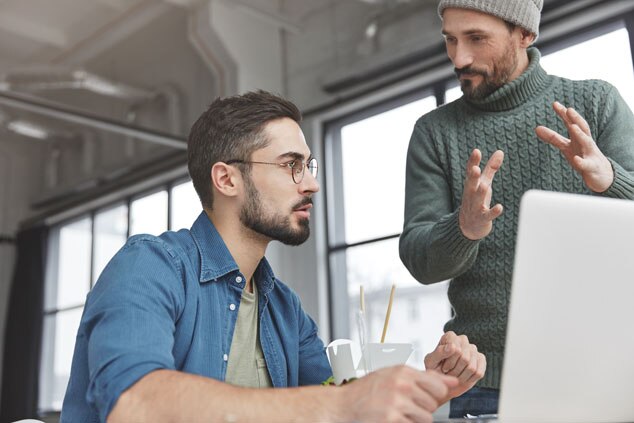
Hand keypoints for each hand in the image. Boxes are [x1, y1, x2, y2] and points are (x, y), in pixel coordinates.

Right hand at [342, 365, 457, 422]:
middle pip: (433, 403)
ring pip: (426, 418)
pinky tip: (393, 418)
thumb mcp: (393, 375)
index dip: (434, 394)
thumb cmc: (367, 390)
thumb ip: (422, 377)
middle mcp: (401, 385)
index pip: (438, 385)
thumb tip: (452, 381)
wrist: (343, 405)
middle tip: (405, 405)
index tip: (424, 396)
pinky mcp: (392, 419)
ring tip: (399, 412)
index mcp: (403, 371)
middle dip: (423, 407)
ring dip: (415, 419)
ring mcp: (397, 403)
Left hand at [424, 331, 485, 400]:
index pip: (456, 350)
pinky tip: (462, 377)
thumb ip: (440, 352)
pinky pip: (478, 373)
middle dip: (455, 371)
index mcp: (450, 336)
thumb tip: (453, 346)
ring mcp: (473, 348)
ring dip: (461, 376)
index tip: (443, 367)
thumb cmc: (435, 369)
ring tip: (454, 375)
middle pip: (465, 358)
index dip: (449, 363)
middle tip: (449, 373)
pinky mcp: (481, 359)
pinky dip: (469, 379)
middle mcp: (463, 339)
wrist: (443, 381)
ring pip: (471, 367)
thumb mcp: (431, 362)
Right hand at [459, 149, 503, 239]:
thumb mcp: (484, 182)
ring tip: (485, 186)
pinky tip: (499, 207)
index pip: (470, 172)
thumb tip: (500, 151)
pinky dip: (493, 212)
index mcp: (471, 185)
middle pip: (470, 185)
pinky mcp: (482, 219)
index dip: (473, 162)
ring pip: (477, 200)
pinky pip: (487, 216)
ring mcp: (475, 207)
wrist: (468, 226)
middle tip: (475, 169)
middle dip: (472, 177)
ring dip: (480, 193)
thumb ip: (491, 168)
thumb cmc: (477, 200)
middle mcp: (471, 195)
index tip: (476, 151)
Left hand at [535, 101, 613, 192]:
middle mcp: (586, 142)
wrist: (600, 174)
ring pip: (586, 142)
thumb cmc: (582, 155)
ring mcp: (590, 154)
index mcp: (578, 137)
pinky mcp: (591, 167)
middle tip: (568, 109)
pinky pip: (586, 164)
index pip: (571, 123)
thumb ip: (553, 138)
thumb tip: (537, 128)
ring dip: (580, 134)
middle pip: (582, 128)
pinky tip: (575, 159)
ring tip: (572, 126)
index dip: (563, 114)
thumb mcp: (566, 146)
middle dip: (576, 119)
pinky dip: (581, 161)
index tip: (555, 103)